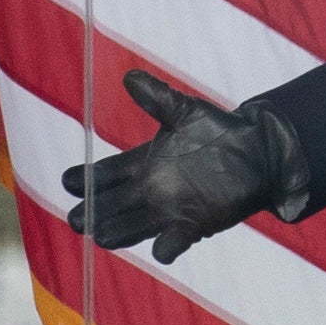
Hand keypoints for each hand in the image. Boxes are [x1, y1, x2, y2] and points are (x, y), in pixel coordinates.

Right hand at [65, 69, 301, 258]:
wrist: (257, 151)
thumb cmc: (218, 129)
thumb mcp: (185, 111)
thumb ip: (156, 98)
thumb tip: (129, 77)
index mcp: (144, 163)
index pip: (106, 174)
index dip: (86, 179)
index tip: (68, 181)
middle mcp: (150, 190)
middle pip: (112, 205)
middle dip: (93, 211)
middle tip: (76, 218)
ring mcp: (169, 210)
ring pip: (133, 227)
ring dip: (118, 232)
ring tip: (101, 235)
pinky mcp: (193, 226)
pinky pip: (172, 243)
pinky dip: (165, 247)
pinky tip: (161, 246)